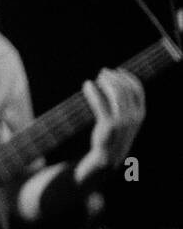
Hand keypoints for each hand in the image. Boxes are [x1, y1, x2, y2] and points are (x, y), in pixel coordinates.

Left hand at [76, 68, 145, 183]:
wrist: (107, 158)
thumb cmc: (113, 136)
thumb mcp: (125, 121)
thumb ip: (126, 105)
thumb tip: (116, 82)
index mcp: (140, 114)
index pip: (138, 89)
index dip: (127, 77)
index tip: (116, 70)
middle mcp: (134, 117)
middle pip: (125, 89)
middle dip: (113, 77)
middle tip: (102, 72)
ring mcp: (122, 122)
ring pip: (115, 94)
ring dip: (105, 82)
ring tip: (95, 79)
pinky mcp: (108, 126)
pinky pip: (100, 103)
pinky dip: (93, 91)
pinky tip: (86, 85)